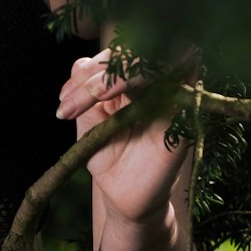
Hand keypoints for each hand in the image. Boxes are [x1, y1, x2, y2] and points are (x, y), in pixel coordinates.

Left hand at [57, 49, 188, 225]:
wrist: (125, 197)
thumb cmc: (108, 157)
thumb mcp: (88, 122)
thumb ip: (83, 90)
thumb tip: (80, 62)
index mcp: (132, 79)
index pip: (116, 55)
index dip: (88, 70)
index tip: (63, 100)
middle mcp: (156, 83)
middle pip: (135, 53)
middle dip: (98, 74)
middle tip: (70, 104)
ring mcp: (174, 96)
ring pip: (156, 62)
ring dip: (123, 73)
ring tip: (97, 95)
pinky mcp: (187, 116)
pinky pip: (181, 89)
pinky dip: (153, 89)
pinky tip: (126, 102)